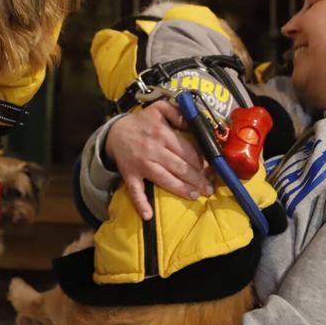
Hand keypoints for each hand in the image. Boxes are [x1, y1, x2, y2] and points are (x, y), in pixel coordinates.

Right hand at [104, 100, 213, 218]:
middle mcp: (153, 150)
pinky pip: (135, 191)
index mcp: (162, 134)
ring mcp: (141, 164)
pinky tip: (148, 215)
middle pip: (179, 167)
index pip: (187, 151)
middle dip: (197, 179)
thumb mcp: (159, 109)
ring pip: (164, 179)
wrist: (114, 133)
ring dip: (181, 189)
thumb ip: (178, 113)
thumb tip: (194, 122)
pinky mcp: (130, 175)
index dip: (201, 162)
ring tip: (195, 195)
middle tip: (209, 188)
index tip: (211, 170)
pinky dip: (140, 203)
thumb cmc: (141, 122)